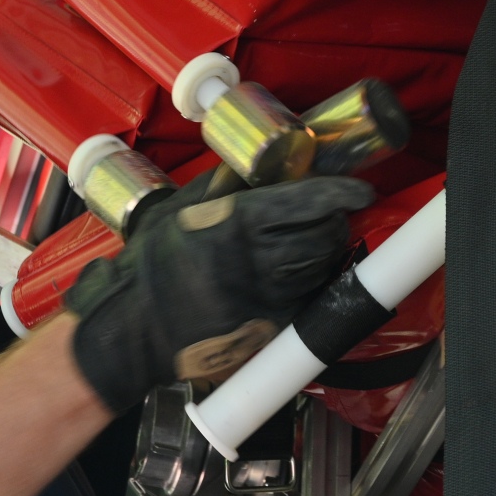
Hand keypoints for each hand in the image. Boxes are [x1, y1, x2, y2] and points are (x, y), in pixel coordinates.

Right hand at [64, 175, 374, 412]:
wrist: (135, 325)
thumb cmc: (152, 263)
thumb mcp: (181, 209)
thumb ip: (221, 186)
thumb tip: (256, 166)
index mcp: (238, 224)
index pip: (307, 202)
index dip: (341, 193)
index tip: (360, 191)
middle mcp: (259, 261)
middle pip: (324, 235)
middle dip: (335, 222)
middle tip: (330, 216)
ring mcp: (268, 298)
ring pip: (321, 268)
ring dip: (327, 252)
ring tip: (316, 243)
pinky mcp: (270, 329)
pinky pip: (309, 300)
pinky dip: (314, 285)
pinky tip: (302, 277)